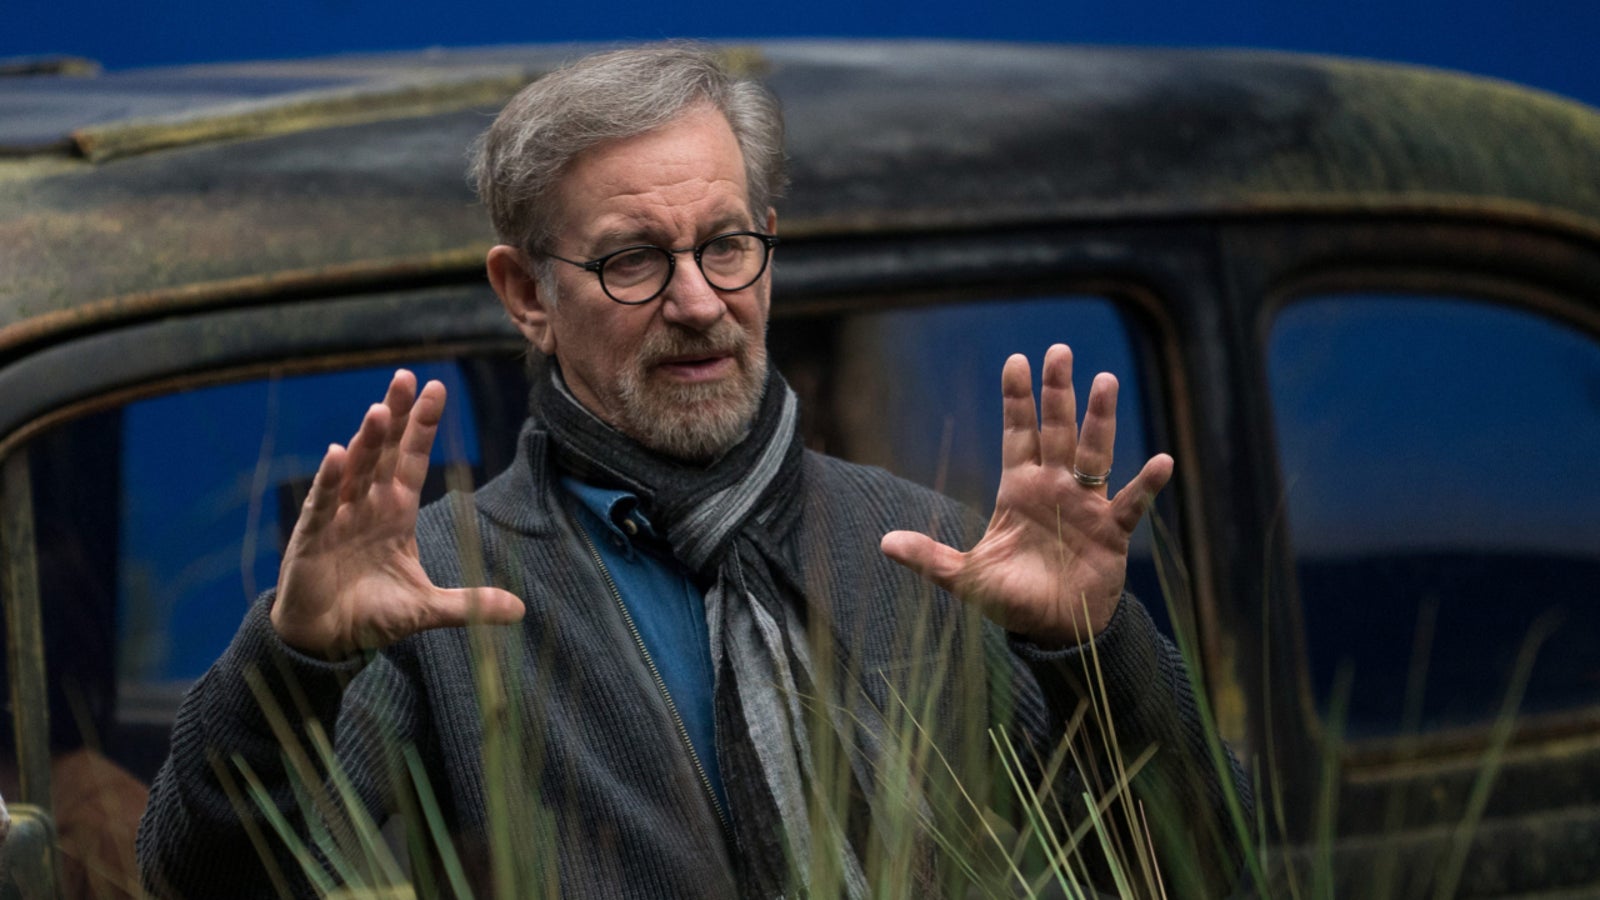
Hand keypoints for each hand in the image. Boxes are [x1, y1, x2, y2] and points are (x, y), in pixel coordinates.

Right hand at [271, 370, 524, 658]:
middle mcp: (368, 504)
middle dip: (396, 414)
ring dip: (368, 440)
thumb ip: (470, 603)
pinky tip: (338, 453)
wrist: (327, 640)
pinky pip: (322, 502)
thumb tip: (520, 609)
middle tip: (406, 377)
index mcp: (396, 511)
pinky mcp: (311, 535)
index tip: (436, 387)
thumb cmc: (373, 615)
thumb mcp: (427, 607)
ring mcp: (338, 515)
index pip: (413, 458)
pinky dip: (329, 479)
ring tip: (381, 410)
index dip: (423, 425)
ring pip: (355, 469)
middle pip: (384, 451)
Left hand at [880, 344, 1172, 645]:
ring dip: (1100, 420)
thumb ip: (930, 558)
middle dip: (1057, 392)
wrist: (1054, 631)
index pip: (1017, 434)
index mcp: (1019, 490)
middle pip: (1057, 430)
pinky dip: (1146, 484)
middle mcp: (1054, 488)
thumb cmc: (1012, 599)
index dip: (1017, 400)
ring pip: (1095, 453)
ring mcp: (1085, 506)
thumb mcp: (966, 577)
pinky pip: (1131, 502)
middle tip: (1059, 351)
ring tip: (1105, 380)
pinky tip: (1161, 461)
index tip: (1016, 360)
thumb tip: (884, 543)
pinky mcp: (1112, 532)